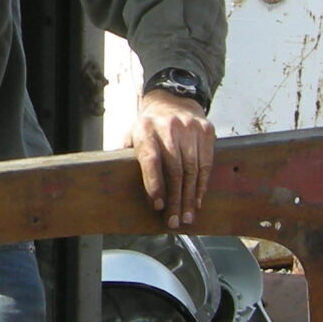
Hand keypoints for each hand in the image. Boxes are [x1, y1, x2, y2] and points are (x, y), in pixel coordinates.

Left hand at [131, 88, 215, 229]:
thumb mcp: (132, 135)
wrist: (174, 101)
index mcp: (145, 129)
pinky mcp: (205, 131)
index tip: (158, 205)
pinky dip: (202, 185)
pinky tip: (197, 200)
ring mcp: (189, 128)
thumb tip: (115, 184)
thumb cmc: (150, 127)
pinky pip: (206, 163)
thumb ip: (126, 156)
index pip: (151, 159)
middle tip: (174, 220)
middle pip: (174, 169)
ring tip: (186, 216)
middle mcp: (168, 127)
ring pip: (192, 169)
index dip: (154, 184)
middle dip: (175, 199)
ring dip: (190, 197)